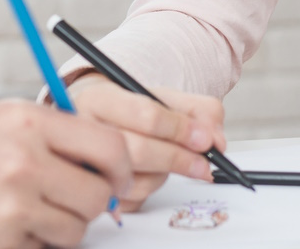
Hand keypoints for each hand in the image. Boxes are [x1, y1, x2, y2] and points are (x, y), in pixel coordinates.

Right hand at [0, 99, 132, 248]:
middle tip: (74, 208)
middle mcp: (25, 153)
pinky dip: (30, 247)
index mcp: (25, 118)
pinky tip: (0, 232)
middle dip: (92, 207)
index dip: (120, 169)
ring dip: (60, 231)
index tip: (116, 181)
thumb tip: (91, 159)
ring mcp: (14, 197)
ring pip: (74, 229)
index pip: (107, 143)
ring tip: (25, 219)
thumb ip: (39, 136)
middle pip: (97, 193)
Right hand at [70, 74, 226, 209]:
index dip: (180, 128)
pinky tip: (148, 172)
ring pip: (136, 181)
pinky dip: (149, 190)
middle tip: (203, 163)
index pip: (145, 114)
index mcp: (99, 98)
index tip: (205, 138)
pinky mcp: (90, 193)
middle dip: (178, 158)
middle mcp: (83, 132)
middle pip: (138, 151)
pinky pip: (131, 202)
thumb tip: (216, 139)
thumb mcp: (161, 97)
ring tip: (166, 159)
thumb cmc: (129, 111)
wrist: (97, 124)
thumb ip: (196, 109)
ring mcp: (83, 165)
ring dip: (163, 175)